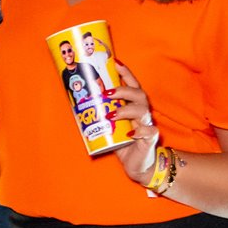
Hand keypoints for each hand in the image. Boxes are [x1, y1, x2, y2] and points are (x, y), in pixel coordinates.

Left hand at [112, 63, 160, 187]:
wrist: (137, 165)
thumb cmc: (122, 143)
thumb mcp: (110, 127)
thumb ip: (100, 115)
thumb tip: (77, 103)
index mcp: (133, 106)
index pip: (132, 85)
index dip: (125, 73)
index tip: (115, 62)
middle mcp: (142, 113)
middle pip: (139, 94)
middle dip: (123, 90)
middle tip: (107, 93)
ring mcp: (147, 125)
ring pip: (142, 111)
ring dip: (126, 110)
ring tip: (112, 114)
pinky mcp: (150, 139)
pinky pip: (149, 132)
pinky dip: (140, 131)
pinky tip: (131, 134)